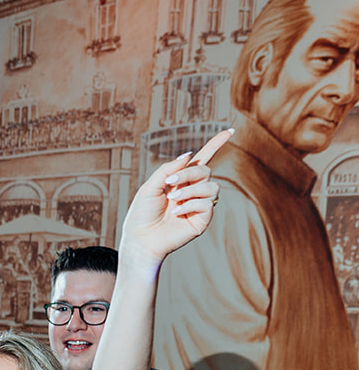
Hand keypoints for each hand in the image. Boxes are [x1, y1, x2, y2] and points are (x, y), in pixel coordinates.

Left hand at [121, 128, 230, 264]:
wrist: (140, 239)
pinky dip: (190, 205)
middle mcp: (194, 191)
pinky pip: (207, 204)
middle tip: (170, 183)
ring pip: (211, 186)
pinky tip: (177, 213)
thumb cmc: (142, 214)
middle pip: (205, 170)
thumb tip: (189, 155)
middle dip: (189, 173)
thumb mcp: (150, 186)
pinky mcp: (203, 220)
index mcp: (181, 180)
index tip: (230, 131)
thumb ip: (168, 169)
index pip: (203, 160)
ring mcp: (200, 205)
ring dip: (190, 190)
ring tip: (172, 200)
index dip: (216, 145)